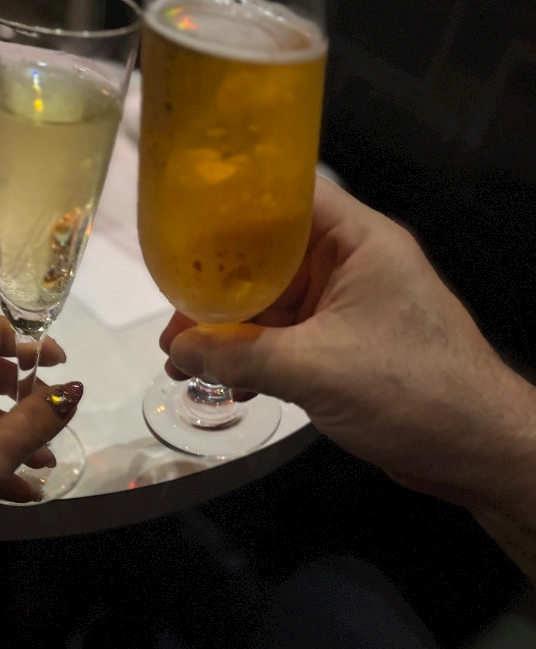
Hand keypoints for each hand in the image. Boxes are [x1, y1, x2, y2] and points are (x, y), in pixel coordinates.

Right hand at [161, 178, 535, 514]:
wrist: (476, 451)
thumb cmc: (412, 392)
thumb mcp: (315, 369)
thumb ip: (240, 357)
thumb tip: (178, 350)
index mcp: (357, 242)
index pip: (286, 198)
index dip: (231, 206)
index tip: (181, 230)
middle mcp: (351, 265)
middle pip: (269, 258)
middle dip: (218, 292)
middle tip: (172, 323)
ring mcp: (349, 308)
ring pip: (274, 305)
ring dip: (231, 334)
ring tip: (183, 361)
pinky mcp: (346, 348)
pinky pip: (288, 341)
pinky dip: (256, 359)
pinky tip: (226, 383)